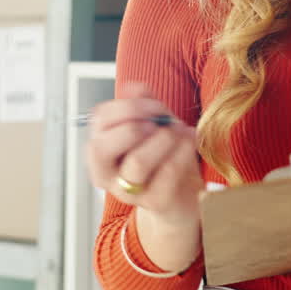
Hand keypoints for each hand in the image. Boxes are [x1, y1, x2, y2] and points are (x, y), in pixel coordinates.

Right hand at [85, 82, 203, 227]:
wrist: (184, 194)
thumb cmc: (164, 157)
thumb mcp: (153, 126)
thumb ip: (143, 105)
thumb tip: (134, 87)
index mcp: (102, 149)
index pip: (99, 121)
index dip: (128, 106)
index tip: (155, 105)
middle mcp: (108, 174)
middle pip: (102, 148)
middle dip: (133, 126)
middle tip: (157, 124)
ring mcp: (129, 192)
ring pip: (137, 162)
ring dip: (163, 139)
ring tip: (179, 130)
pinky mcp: (155, 202)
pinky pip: (167, 174)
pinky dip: (182, 151)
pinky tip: (191, 141)